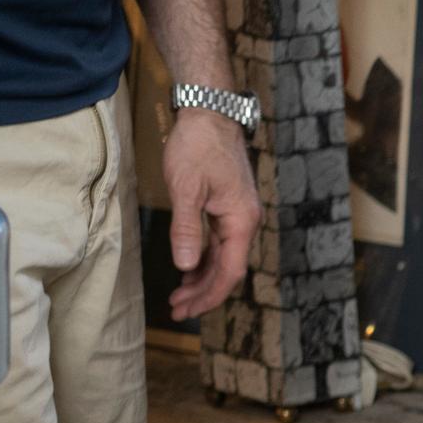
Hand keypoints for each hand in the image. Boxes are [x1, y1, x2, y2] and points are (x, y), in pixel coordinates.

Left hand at [161, 107, 256, 320]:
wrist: (210, 114)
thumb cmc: (198, 147)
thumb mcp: (186, 188)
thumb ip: (186, 229)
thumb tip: (185, 265)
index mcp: (240, 222)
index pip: (228, 271)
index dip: (208, 294)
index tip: (186, 309)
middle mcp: (245, 223)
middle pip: (228, 270)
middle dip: (203, 292)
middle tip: (177, 308)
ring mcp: (239, 216)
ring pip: (224, 258)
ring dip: (202, 277)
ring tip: (179, 293)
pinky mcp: (229, 208)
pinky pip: (220, 243)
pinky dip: (204, 259)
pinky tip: (189, 265)